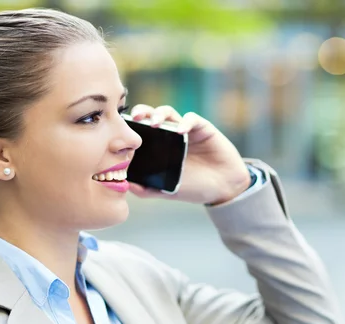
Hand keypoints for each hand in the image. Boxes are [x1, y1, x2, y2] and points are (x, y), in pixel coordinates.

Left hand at [129, 105, 250, 204]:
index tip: (122, 130)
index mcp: (158, 147)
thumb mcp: (166, 190)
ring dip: (160, 114)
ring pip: (168, 112)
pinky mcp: (202, 128)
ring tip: (155, 123)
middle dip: (142, 112)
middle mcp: (169, 135)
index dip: (131, 126)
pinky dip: (185, 122)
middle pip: (151, 115)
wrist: (222, 188)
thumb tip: (125, 185)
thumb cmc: (193, 187)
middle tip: (136, 118)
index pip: (140, 130)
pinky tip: (181, 131)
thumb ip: (146, 189)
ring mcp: (185, 130)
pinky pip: (192, 119)